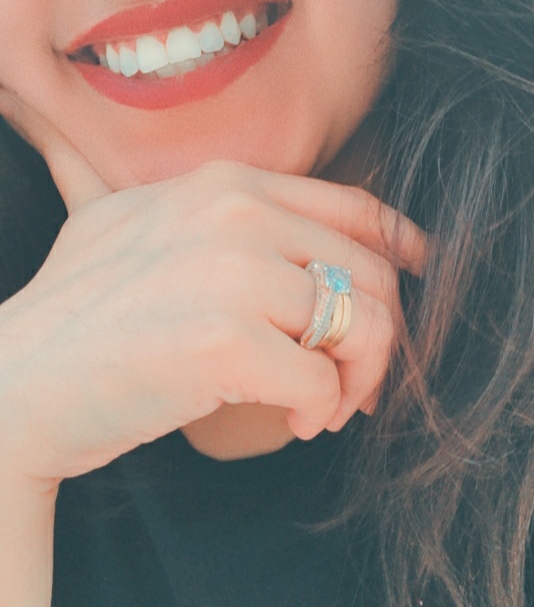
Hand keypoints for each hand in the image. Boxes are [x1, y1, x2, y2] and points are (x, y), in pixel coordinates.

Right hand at [0, 89, 425, 494]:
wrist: (17, 383)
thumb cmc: (77, 316)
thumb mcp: (127, 222)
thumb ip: (196, 208)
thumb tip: (266, 228)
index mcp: (223, 183)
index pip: (354, 205)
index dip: (404, 247)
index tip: (420, 283)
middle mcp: (233, 212)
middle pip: (371, 271)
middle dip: (384, 338)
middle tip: (359, 385)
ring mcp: (228, 273)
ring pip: (362, 325)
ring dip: (359, 380)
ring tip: (326, 408)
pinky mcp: (224, 341)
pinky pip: (322, 380)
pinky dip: (321, 411)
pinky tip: (294, 424)